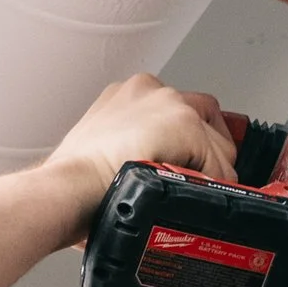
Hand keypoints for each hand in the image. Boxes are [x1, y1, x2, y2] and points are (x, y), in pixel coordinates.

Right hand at [43, 76, 238, 228]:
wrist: (67, 188)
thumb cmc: (72, 183)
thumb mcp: (98, 155)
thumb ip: (128, 153)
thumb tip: (147, 177)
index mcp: (126, 96)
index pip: (177, 112)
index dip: (188, 146)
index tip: (185, 165)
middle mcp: (149, 90)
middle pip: (204, 118)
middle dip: (207, 154)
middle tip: (196, 181)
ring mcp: (169, 104)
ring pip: (216, 142)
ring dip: (210, 172)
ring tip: (187, 194)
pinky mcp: (184, 124)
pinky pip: (220, 163)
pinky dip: (213, 184)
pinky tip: (189, 196)